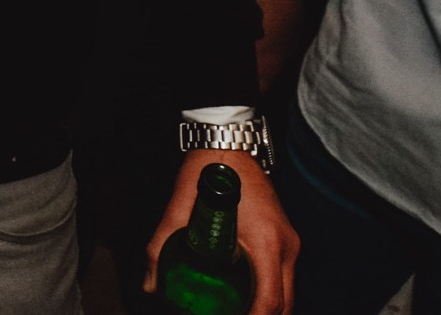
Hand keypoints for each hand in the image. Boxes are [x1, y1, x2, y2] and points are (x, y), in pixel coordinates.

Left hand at [144, 149, 298, 313]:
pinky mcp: (286, 238)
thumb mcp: (178, 210)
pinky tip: (245, 298)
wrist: (227, 143)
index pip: (271, 300)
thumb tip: (150, 285)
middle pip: (285, 304)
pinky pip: (284, 277)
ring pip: (288, 293)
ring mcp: (290, 242)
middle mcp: (286, 246)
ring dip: (267, 309)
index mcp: (266, 243)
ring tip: (237, 311)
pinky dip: (269, 293)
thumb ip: (160, 247)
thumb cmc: (206, 173)